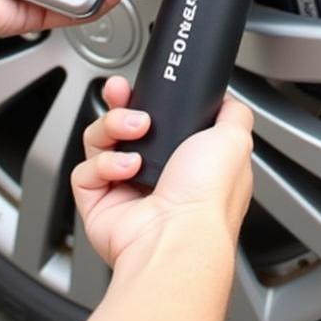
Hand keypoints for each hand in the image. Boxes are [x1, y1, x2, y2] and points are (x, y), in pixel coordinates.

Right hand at [71, 76, 253, 271]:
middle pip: (124, 126)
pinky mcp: (98, 205)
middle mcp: (155, 176)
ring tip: (133, 131)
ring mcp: (125, 190)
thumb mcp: (234, 140)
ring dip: (113, 128)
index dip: (150, 99)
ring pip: (101, 141)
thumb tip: (227, 101)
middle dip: (119, 105)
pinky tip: (126, 169)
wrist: (178, 235)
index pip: (160, 120)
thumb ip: (233, 114)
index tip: (146, 85)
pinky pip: (85, 171)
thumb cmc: (208, 197)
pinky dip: (104, 165)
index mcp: (186, 161)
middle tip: (120, 93)